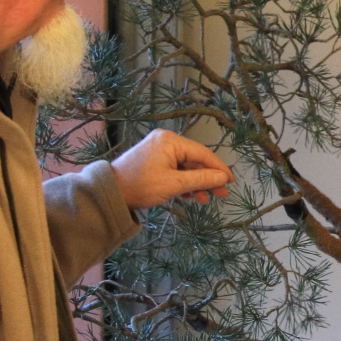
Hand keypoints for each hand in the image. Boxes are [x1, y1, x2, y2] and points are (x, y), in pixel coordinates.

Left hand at [111, 130, 233, 208]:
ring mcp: (159, 149)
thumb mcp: (174, 184)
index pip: (203, 154)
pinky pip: (175, 168)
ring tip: (204, 199)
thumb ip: (202, 179)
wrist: (109, 193)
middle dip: (207, 178)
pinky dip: (183, 181)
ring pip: (186, 166)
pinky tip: (189, 195)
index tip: (231, 182)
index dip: (219, 169)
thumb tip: (224, 178)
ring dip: (196, 183)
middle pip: (195, 160)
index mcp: (171, 141)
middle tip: (221, 194)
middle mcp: (166, 140)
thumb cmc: (140, 186)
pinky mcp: (153, 159)